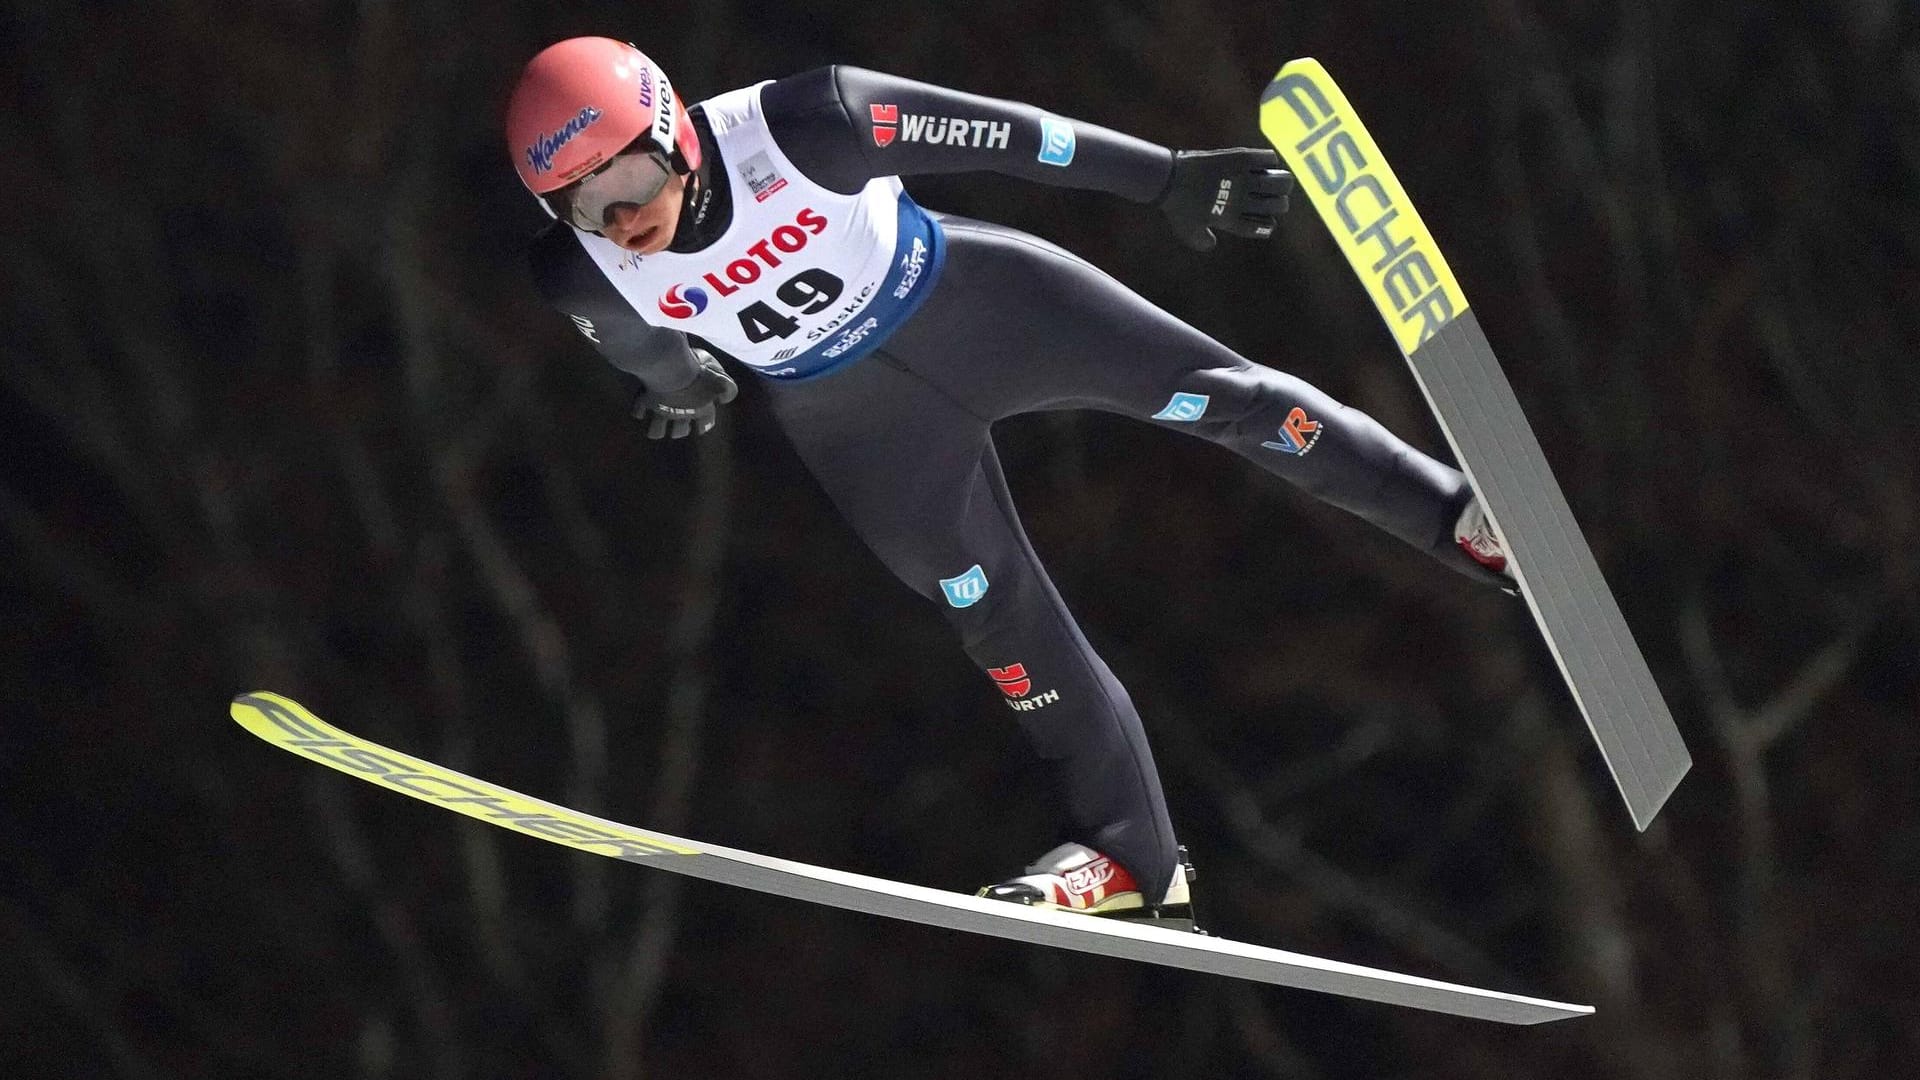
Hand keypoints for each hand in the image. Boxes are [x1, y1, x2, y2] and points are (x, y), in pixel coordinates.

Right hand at [631, 350, 737, 438]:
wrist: (672, 367)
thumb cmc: (699, 371)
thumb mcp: (719, 376)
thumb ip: (726, 388)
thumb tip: (725, 399)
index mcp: (700, 408)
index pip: (705, 424)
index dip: (704, 426)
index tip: (702, 426)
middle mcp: (680, 414)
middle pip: (679, 431)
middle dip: (679, 431)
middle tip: (679, 428)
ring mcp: (661, 410)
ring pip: (657, 430)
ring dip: (657, 430)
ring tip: (657, 428)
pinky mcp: (646, 402)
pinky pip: (638, 411)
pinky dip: (638, 413)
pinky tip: (639, 412)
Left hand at [1157, 148, 1292, 251]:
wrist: (1169, 179)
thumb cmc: (1177, 207)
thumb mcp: (1187, 232)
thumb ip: (1201, 242)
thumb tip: (1213, 244)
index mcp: (1232, 220)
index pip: (1263, 226)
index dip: (1269, 225)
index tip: (1268, 220)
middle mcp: (1241, 200)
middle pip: (1278, 205)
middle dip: (1281, 203)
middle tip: (1279, 198)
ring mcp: (1241, 179)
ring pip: (1280, 182)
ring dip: (1284, 182)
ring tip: (1282, 180)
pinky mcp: (1239, 159)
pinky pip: (1268, 159)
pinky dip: (1271, 161)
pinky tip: (1268, 162)